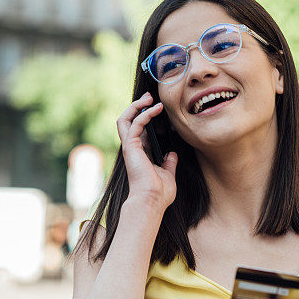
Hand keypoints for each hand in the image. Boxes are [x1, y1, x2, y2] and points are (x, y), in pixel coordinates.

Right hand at [116, 92, 177, 210]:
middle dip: (137, 107)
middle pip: (128, 122)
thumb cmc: (159, 193)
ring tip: (149, 98)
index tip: (159, 110)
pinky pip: (134, 124)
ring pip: (125, 119)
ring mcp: (130, 148)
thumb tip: (173, 154)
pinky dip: (144, 114)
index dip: (146, 118)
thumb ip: (169, 164)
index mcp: (140, 154)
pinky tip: (155, 109)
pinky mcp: (131, 147)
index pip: (139, 131)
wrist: (152, 201)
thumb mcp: (168, 175)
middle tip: (150, 97)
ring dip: (136, 106)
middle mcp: (133, 149)